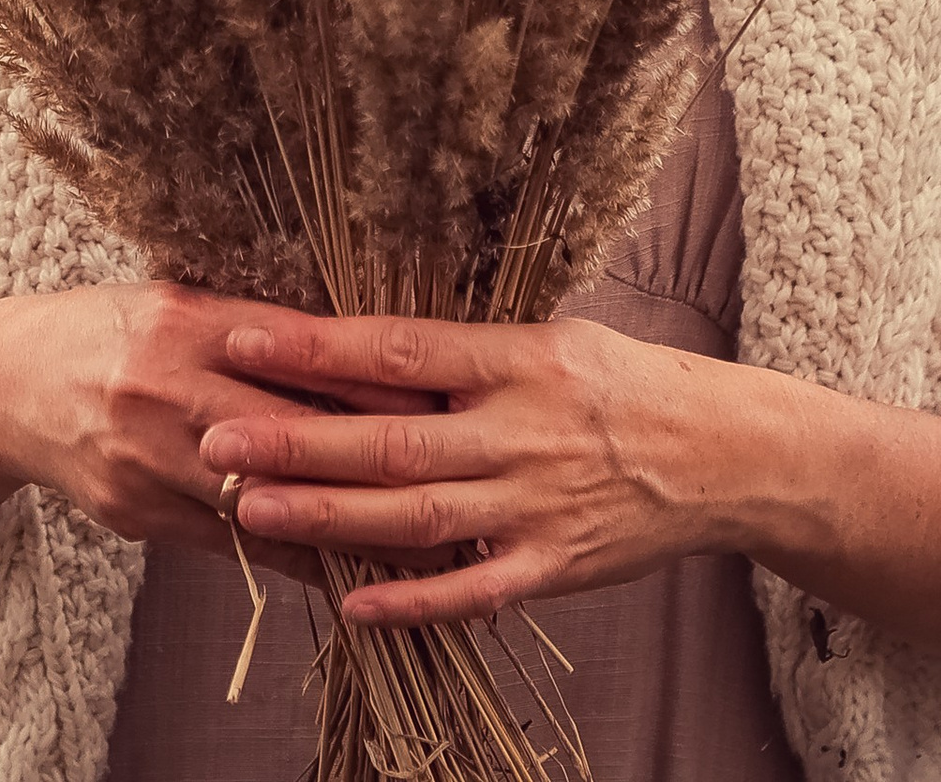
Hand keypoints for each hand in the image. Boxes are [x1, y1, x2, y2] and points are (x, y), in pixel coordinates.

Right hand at [0, 282, 432, 566]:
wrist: (3, 384)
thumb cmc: (102, 331)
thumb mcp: (172, 304)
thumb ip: (250, 328)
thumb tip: (348, 351)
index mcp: (180, 319)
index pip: (293, 350)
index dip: (369, 376)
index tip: (438, 395)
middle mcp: (162, 386)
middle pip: (287, 428)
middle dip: (373, 455)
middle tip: (450, 472)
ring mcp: (144, 455)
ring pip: (265, 497)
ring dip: (342, 519)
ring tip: (416, 535)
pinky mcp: (135, 510)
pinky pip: (230, 540)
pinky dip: (289, 551)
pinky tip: (340, 561)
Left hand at [199, 310, 764, 625]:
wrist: (724, 452)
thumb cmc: (619, 381)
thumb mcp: (544, 337)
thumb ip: (458, 350)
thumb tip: (359, 339)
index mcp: (512, 358)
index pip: (395, 347)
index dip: (315, 346)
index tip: (241, 339)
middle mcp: (518, 430)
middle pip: (389, 437)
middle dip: (295, 441)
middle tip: (215, 440)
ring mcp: (536, 504)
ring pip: (415, 514)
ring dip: (327, 515)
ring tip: (249, 510)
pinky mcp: (556, 567)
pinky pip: (475, 589)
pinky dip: (414, 600)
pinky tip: (351, 604)